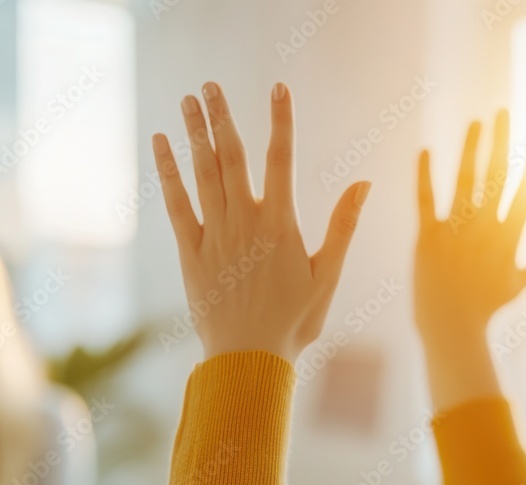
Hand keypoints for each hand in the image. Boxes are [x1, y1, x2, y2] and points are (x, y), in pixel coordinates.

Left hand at [153, 82, 370, 362]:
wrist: (249, 358)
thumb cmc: (295, 321)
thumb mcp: (328, 275)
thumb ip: (343, 225)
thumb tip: (364, 184)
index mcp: (281, 225)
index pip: (282, 160)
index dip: (280, 121)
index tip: (278, 88)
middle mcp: (245, 222)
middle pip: (232, 157)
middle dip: (223, 117)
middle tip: (212, 84)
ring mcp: (215, 235)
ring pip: (203, 173)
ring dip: (195, 133)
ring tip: (189, 99)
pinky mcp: (191, 252)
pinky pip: (176, 203)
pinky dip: (168, 171)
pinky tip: (161, 143)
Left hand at [414, 111, 525, 350]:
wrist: (451, 327)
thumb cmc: (485, 308)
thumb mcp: (518, 285)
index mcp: (508, 236)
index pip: (524, 189)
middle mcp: (484, 227)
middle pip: (496, 176)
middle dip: (501, 142)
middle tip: (502, 111)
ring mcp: (456, 230)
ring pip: (465, 181)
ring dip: (470, 149)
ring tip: (475, 122)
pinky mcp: (428, 237)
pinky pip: (426, 200)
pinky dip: (424, 175)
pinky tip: (424, 151)